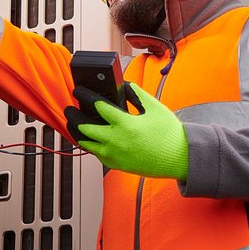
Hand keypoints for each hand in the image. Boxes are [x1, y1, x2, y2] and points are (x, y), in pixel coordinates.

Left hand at [64, 83, 188, 179]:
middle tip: (69, 108)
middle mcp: (116, 141)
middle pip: (84, 127)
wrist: (179, 158)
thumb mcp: (155, 108)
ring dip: (78, 132)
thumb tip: (124, 84)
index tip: (78, 91)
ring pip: (86, 143)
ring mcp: (114, 155)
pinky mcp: (117, 165)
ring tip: (74, 123)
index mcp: (125, 124)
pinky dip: (90, 144)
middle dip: (74, 116)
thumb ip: (136, 94)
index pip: (97, 106)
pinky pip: (96, 154)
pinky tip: (89, 138)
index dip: (85, 96)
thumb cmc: (169, 134)